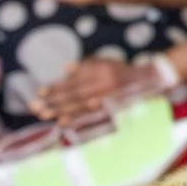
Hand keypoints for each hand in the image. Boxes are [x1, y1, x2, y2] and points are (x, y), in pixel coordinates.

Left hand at [31, 56, 149, 121]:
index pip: (75, 81)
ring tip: (45, 115)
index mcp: (102, 72)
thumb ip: (87, 65)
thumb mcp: (106, 63)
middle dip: (55, 102)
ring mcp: (110, 99)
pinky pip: (92, 115)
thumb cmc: (122, 72)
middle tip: (36, 107)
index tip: (40, 92)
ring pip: (81, 106)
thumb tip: (67, 69)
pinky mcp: (113, 109)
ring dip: (61, 111)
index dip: (57, 87)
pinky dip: (77, 119)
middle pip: (75, 95)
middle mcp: (106, 86)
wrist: (150, 82)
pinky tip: (64, 122)